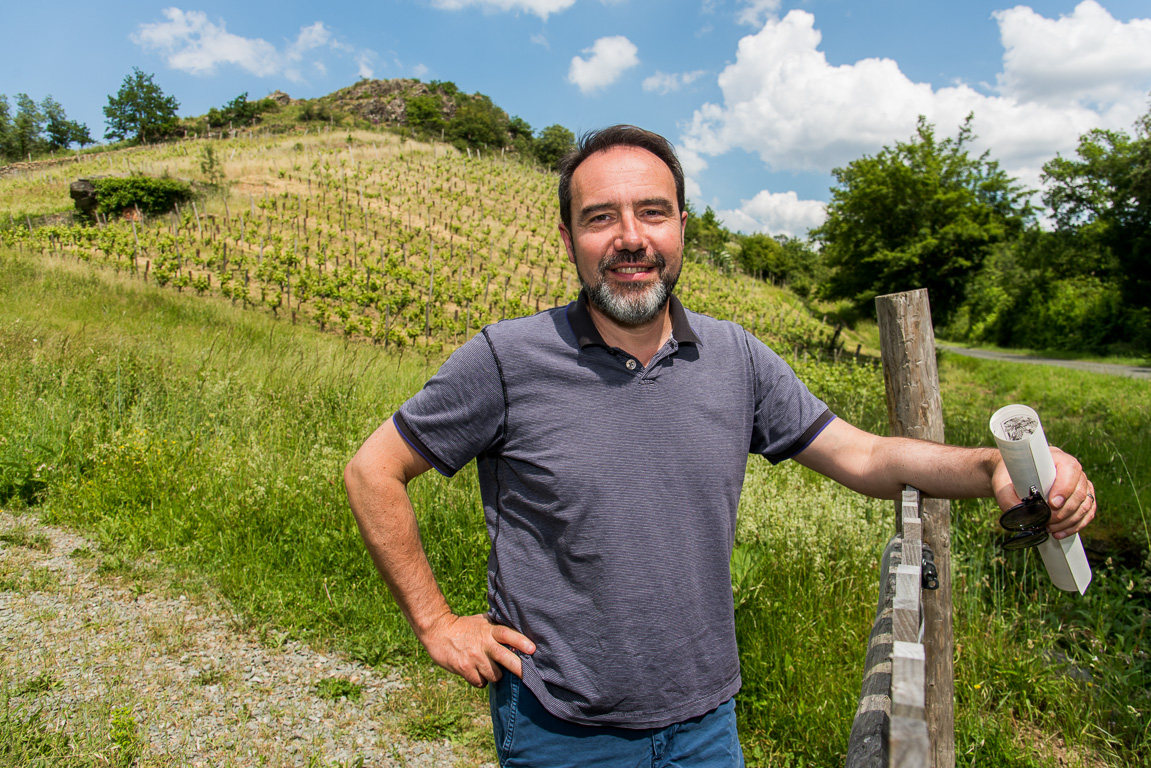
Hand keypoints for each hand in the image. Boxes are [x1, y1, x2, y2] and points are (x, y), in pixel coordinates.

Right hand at [419, 613, 535, 686]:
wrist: (437, 630)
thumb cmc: (464, 626)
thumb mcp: (481, 621)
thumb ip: (497, 626)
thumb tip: (517, 626)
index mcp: (489, 630)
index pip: (507, 634)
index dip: (520, 641)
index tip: (532, 649)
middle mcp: (483, 644)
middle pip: (505, 658)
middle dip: (519, 668)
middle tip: (529, 675)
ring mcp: (474, 658)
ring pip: (495, 675)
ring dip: (494, 675)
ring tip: (487, 666)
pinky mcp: (464, 669)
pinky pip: (480, 682)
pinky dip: (480, 680)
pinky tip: (475, 671)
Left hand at [992, 446, 1095, 538]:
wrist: (1011, 478)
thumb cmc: (1008, 477)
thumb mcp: (1002, 485)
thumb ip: (1008, 499)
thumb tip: (1020, 515)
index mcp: (1054, 457)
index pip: (1069, 468)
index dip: (1064, 487)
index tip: (1052, 503)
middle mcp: (1070, 469)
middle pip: (1079, 491)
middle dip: (1064, 512)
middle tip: (1047, 522)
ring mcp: (1079, 483)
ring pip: (1085, 503)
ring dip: (1069, 521)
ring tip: (1050, 528)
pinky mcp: (1081, 496)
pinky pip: (1088, 512)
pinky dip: (1076, 525)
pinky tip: (1060, 532)